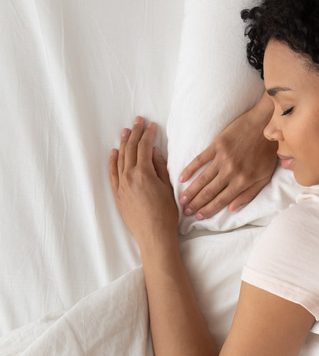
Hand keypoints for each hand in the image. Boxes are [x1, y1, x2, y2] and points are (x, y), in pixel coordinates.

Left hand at [109, 117, 178, 247]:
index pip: (144, 148)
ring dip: (123, 143)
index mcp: (143, 174)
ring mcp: (121, 186)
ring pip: (120, 159)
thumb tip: (154, 151)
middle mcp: (129, 177)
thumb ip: (159, 167)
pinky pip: (112, 173)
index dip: (148, 135)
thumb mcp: (168, 188)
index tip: (151, 125)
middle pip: (131, 150)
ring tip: (126, 131)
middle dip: (135, 133)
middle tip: (138, 121)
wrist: (153, 235)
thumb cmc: (166, 213)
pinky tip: (114, 152)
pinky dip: (113, 161)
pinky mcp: (117, 194)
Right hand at [178, 98, 277, 219]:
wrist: (266, 125)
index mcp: (243, 181)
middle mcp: (231, 171)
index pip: (221, 200)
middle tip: (185, 212)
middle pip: (209, 192)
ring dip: (191, 191)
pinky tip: (181, 178)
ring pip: (202, 178)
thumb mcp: (265, 177)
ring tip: (181, 200)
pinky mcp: (217, 145)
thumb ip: (249, 194)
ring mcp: (222, 158)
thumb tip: (231, 209)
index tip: (198, 217)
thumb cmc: (268, 152)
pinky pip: (200, 159)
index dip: (209, 210)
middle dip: (196, 204)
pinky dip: (189, 169)